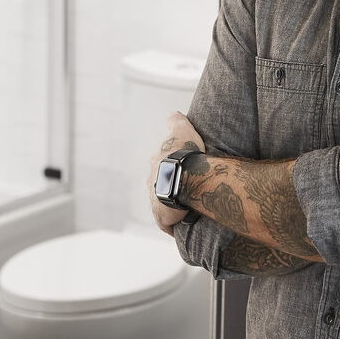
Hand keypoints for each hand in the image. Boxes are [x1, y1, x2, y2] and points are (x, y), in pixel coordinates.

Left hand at [148, 111, 205, 234]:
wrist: (183, 178)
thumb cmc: (184, 154)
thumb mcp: (182, 131)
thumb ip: (176, 122)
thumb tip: (173, 113)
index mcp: (156, 164)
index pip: (161, 166)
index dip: (171, 168)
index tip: (181, 171)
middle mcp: (151, 182)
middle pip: (160, 185)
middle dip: (169, 188)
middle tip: (186, 191)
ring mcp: (155, 201)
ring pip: (162, 204)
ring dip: (172, 206)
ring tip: (188, 208)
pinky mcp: (161, 218)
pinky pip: (168, 224)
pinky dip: (174, 225)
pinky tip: (185, 225)